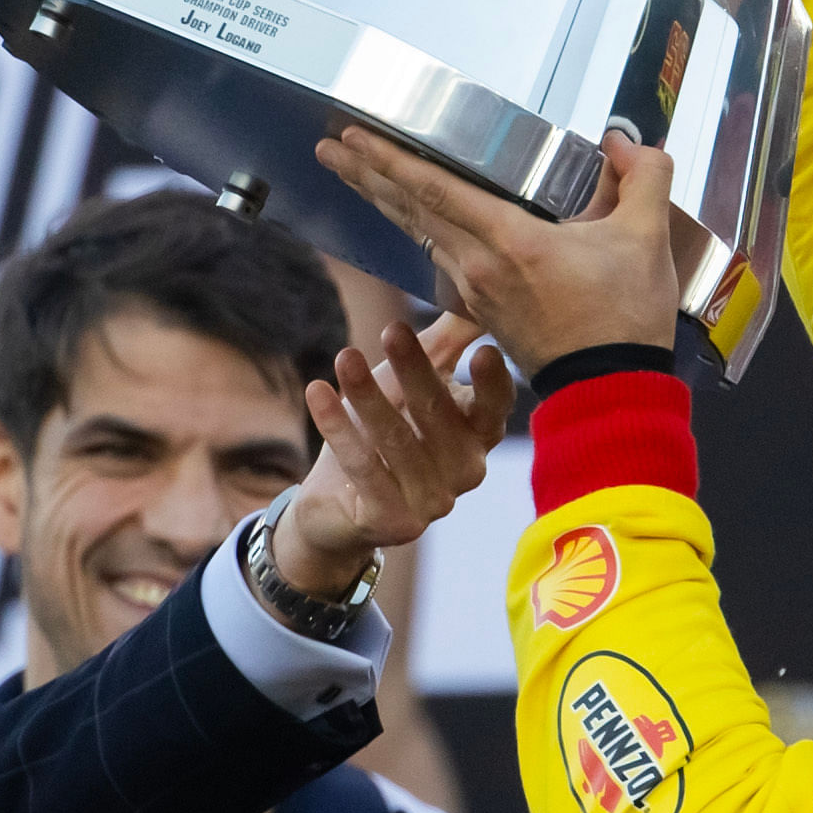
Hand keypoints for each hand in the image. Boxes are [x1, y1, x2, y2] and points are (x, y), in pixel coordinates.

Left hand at [272, 306, 522, 592]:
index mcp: (479, 436)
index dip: (492, 382)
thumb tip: (471, 289)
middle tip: (391, 329)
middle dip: (415, 371)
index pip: (494, 407)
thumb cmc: (383, 431)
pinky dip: (338, 428)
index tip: (484, 349)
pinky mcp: (393, 522)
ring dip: (369, 397)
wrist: (337, 505)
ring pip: (398, 443)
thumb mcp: (413, 382)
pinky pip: (363, 467)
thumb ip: (446, 342)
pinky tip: (318, 392)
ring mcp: (432, 502)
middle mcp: (465, 472)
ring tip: (344, 356)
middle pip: (441, 417)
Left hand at [323, 128, 699, 372]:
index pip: (435, 190)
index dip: (391, 159)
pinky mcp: (486, 311)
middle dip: (366, 175)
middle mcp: (480, 266)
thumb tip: (623, 142)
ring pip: (421, 235)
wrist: (611, 391)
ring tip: (353, 173)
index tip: (351, 135)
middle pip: (411, 210)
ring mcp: (477, 292)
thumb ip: (642, 177)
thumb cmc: (624, 319)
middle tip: (327, 147)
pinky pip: (442, 260)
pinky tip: (414, 221)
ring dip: (385, 201)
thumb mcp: (646, 238)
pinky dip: (419, 230)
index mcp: (510, 242)